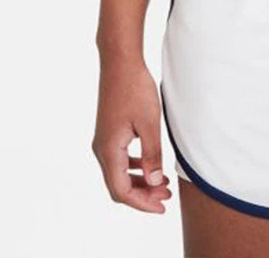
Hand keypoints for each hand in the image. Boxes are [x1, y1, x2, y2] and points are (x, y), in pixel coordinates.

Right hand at [92, 54, 172, 213]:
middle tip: (167, 195)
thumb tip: (155, 182)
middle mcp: (101, 149)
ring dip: (139, 181)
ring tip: (163, 183)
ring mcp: (103, 140)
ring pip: (118, 173)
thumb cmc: (135, 89)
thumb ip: (152, 154)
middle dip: (143, 194)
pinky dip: (134, 167)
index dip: (142, 203)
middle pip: (118, 186)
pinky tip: (149, 164)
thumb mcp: (150, 122)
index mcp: (109, 150)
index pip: (122, 191)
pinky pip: (118, 159)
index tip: (163, 206)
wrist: (120, 63)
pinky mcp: (108, 132)